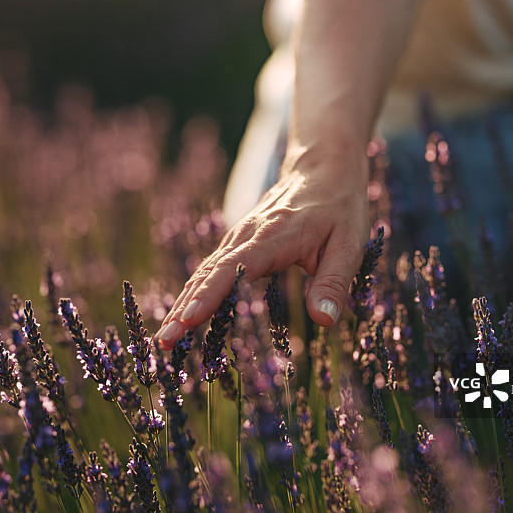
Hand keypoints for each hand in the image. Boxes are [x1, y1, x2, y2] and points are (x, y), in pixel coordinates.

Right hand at [154, 148, 369, 346]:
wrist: (323, 168)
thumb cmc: (339, 208)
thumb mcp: (349, 245)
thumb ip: (334, 282)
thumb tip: (324, 321)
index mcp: (272, 237)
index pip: (232, 269)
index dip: (209, 296)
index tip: (188, 320)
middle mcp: (247, 236)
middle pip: (207, 275)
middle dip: (183, 310)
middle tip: (163, 344)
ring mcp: (239, 238)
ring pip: (204, 274)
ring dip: (182, 305)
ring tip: (164, 339)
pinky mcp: (238, 242)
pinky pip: (211, 270)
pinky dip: (193, 293)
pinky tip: (183, 316)